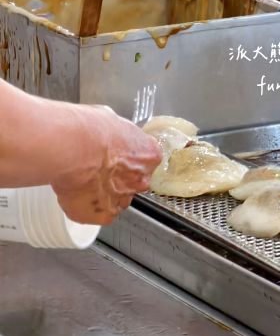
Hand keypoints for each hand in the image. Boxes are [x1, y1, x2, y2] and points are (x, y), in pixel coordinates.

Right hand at [51, 105, 162, 225]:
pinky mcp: (102, 215)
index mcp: (149, 154)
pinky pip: (96, 215)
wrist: (72, 148)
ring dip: (102, 194)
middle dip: (117, 179)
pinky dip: (86, 208)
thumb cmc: (90, 130)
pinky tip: (75, 195)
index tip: (114, 158)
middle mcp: (141, 179)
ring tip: (82, 183)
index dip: (128, 160)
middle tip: (96, 170)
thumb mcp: (111, 120)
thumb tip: (110, 133)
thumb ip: (118, 134)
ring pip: (115, 200)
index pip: (145, 161)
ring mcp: (123, 199)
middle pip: (132, 182)